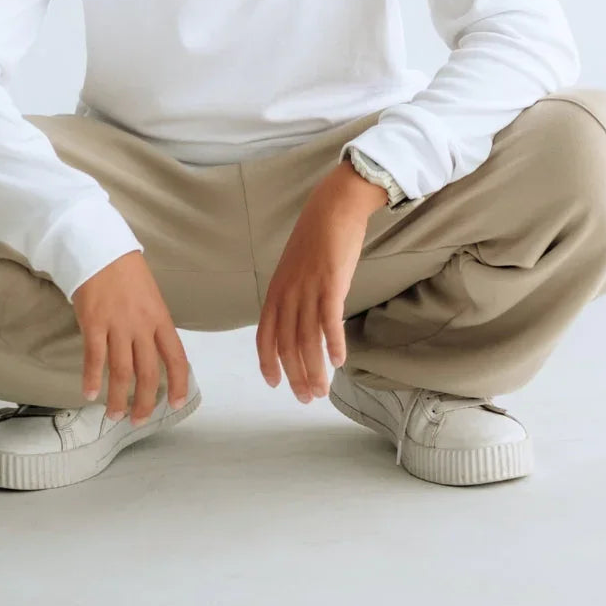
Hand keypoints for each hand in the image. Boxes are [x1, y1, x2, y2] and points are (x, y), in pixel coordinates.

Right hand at [70, 249, 190, 426]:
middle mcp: (142, 325)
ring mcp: (117, 325)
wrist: (100, 248)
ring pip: (121, 371)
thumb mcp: (150, 295)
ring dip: (118, 398)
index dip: (178, 383)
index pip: (176, 357)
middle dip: (145, 401)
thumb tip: (153, 349)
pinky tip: (90, 394)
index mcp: (160, 317)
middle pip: (148, 372)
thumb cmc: (125, 270)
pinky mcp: (93, 323)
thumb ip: (152, 323)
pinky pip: (94, 358)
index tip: (176, 403)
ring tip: (115, 415)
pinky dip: (92, 379)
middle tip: (139, 420)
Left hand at [256, 160, 384, 401]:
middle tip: (307, 397)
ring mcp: (308, 289)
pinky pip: (329, 321)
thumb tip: (301, 326)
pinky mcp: (331, 283)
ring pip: (308, 339)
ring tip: (323, 390)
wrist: (332, 208)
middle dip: (296, 375)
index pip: (265, 335)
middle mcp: (288, 293)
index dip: (268, 362)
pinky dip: (334, 344)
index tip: (275, 384)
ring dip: (315, 370)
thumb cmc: (316, 240)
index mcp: (276, 291)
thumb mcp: (295, 271)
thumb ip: (294, 298)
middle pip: (287, 344)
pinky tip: (339, 362)